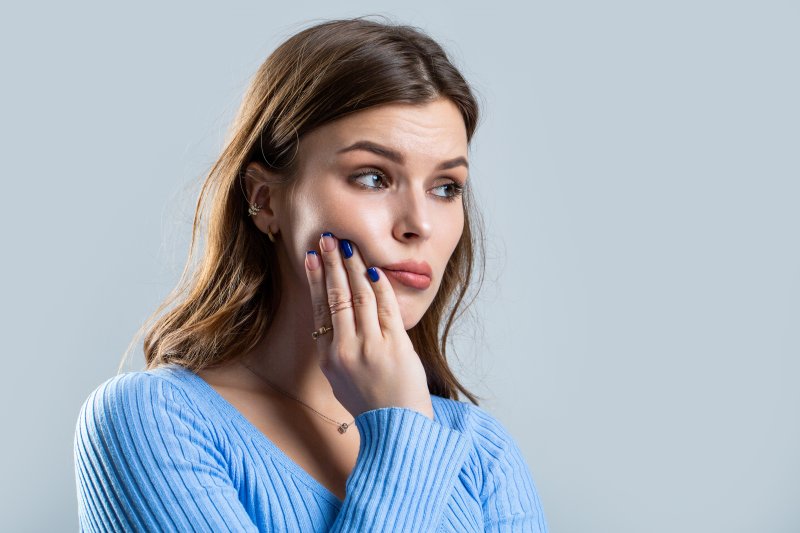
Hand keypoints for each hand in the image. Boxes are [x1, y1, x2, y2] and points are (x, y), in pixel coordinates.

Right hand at [304, 232, 433, 419]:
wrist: (398, 427)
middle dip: (332, 264)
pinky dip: (380, 286)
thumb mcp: (340, 378)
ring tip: (349, 246)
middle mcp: (346, 349)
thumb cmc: (370, 402)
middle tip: (329, 239)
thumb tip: (334, 313)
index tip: (311, 257)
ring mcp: (371, 347)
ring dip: (355, 268)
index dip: (315, 279)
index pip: (319, 308)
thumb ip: (336, 347)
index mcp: (329, 357)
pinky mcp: (396, 345)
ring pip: (360, 297)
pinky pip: (386, 308)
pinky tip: (374, 269)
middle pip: (337, 297)